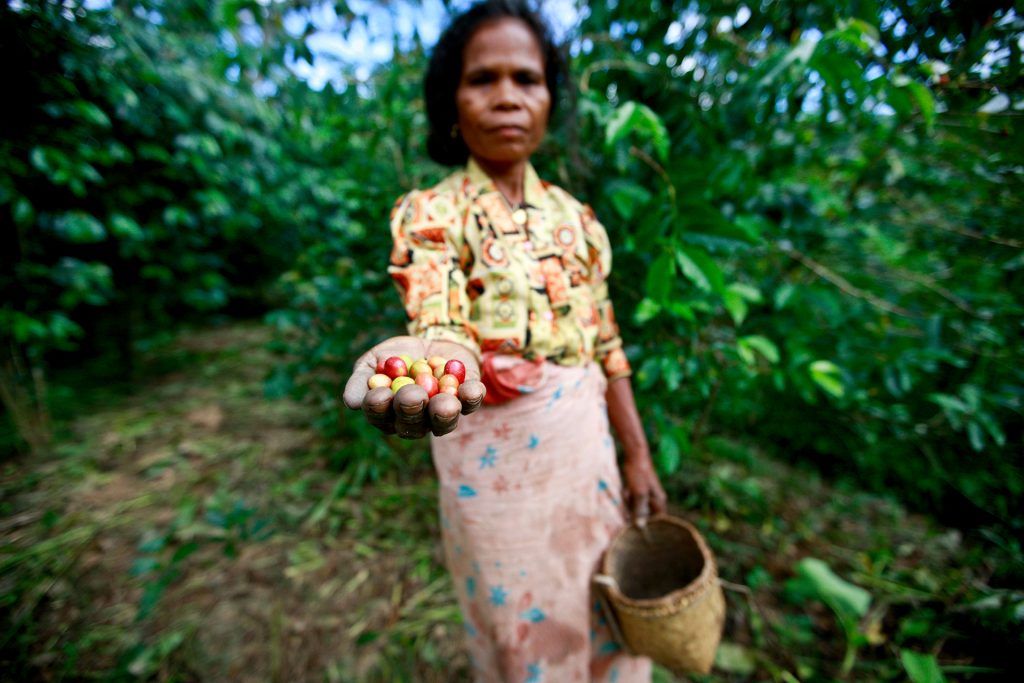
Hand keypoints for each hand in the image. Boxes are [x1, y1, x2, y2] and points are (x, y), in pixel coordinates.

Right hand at [342, 335, 485, 438]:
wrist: (430, 340)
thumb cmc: (395, 356)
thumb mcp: (374, 361)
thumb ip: (361, 379)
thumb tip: (351, 402)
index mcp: (388, 414)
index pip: (380, 416)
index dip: (379, 408)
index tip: (379, 394)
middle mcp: (416, 421)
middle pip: (413, 424)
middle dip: (412, 409)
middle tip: (411, 394)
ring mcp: (442, 414)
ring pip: (443, 421)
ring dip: (444, 413)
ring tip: (444, 403)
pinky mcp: (466, 401)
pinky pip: (470, 404)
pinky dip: (472, 397)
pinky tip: (472, 389)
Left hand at [621, 453, 667, 527]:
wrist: (634, 455)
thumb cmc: (639, 474)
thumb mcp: (639, 493)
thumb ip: (640, 510)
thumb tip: (640, 526)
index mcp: (659, 501)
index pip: (658, 520)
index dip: (649, 526)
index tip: (638, 529)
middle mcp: (654, 499)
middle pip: (645, 515)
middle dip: (635, 513)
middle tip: (630, 506)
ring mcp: (645, 495)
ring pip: (636, 507)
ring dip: (629, 504)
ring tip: (628, 493)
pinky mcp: (637, 490)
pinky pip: (631, 500)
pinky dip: (627, 497)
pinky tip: (626, 490)